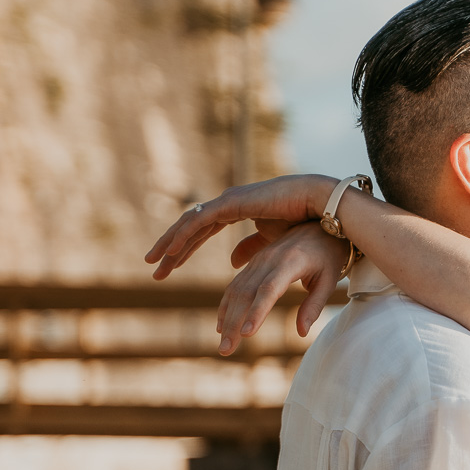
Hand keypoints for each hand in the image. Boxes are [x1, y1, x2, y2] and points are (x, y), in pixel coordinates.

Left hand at [145, 174, 337, 278]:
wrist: (317, 204)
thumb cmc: (300, 220)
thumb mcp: (269, 240)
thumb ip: (249, 248)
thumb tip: (231, 263)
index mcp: (234, 210)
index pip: (201, 230)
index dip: (185, 249)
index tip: (170, 267)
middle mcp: (227, 203)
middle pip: (190, 227)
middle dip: (170, 248)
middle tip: (154, 268)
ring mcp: (227, 200)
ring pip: (188, 223)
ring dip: (169, 243)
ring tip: (153, 262)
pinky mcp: (231, 203)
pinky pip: (199, 221)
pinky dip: (183, 237)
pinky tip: (170, 252)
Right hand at [215, 222, 349, 354]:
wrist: (322, 225)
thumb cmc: (329, 256)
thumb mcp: (328, 280)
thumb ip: (313, 306)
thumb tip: (301, 333)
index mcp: (290, 262)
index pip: (269, 290)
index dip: (256, 312)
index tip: (247, 334)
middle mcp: (269, 260)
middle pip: (246, 294)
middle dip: (234, 324)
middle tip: (226, 351)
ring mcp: (259, 260)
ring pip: (236, 291)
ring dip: (226, 319)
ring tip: (224, 346)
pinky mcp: (254, 263)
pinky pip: (235, 285)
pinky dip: (227, 306)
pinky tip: (222, 326)